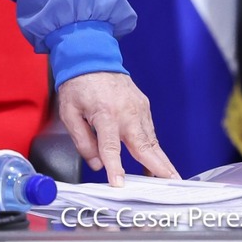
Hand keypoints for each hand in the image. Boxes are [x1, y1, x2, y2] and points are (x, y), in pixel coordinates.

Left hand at [57, 72, 178, 186]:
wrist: (92, 57)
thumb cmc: (78, 84)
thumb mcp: (69, 111)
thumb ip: (81, 140)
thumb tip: (96, 163)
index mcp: (105, 113)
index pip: (110, 146)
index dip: (115, 167)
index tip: (119, 184)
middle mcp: (126, 112)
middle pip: (144, 145)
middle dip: (159, 167)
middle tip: (172, 184)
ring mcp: (138, 108)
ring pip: (151, 140)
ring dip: (162, 160)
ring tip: (170, 179)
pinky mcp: (143, 106)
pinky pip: (149, 131)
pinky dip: (154, 147)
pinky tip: (157, 161)